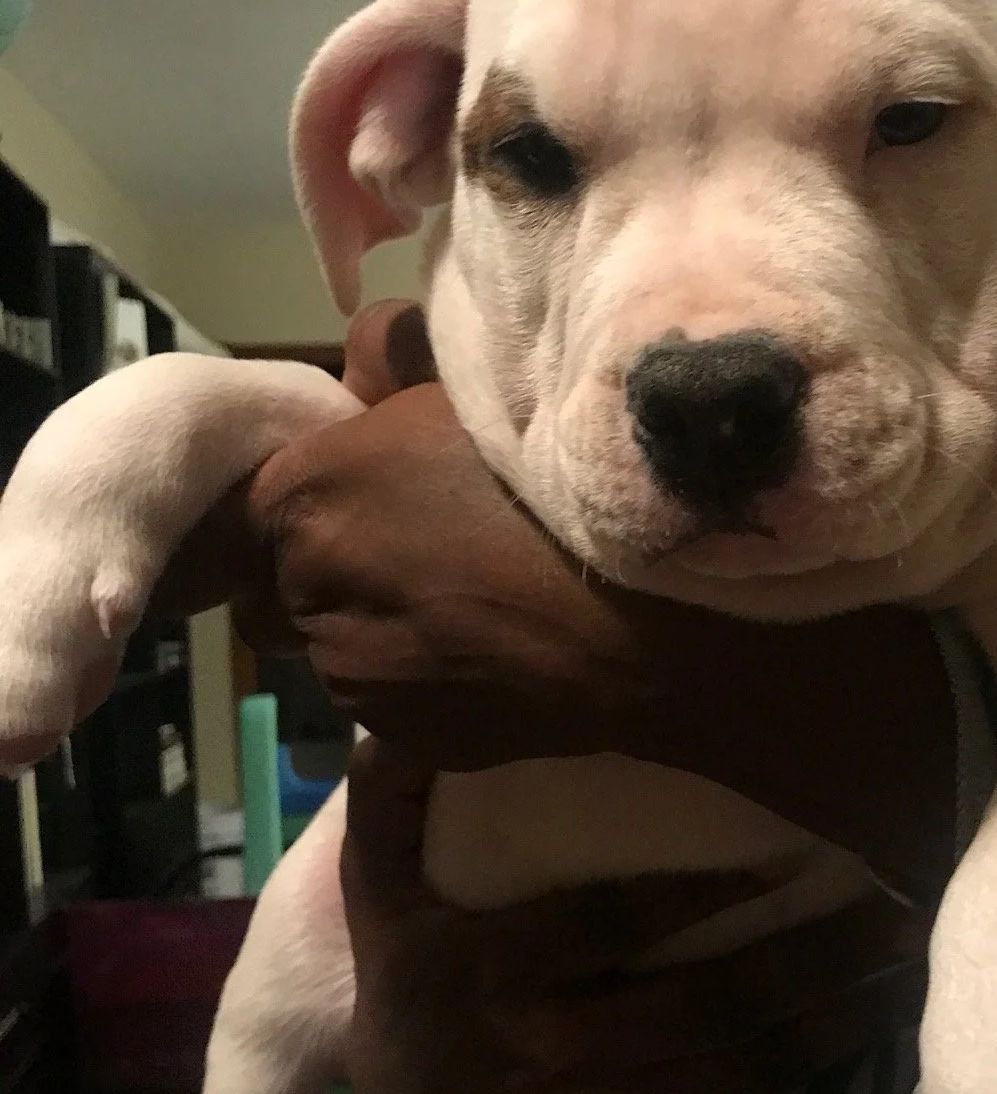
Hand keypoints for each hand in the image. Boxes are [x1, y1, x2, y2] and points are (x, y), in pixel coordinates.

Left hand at [232, 303, 962, 904]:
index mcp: (309, 490)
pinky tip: (487, 657)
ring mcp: (347, 671)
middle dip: (334, 569)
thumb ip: (389, 366)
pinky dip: (417, 682)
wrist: (648, 627)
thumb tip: (355, 358)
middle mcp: (305, 585)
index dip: (311, 505)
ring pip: (333, 645)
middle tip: (421, 553)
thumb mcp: (475, 391)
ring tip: (466, 609)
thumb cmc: (563, 491)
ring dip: (374, 628)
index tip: (365, 502)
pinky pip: (383, 701)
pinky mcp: (394, 735)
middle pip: (285, 581)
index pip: (251, 507)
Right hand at [341, 740, 929, 1093]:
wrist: (402, 1092)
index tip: (791, 853)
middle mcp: (538, 1045)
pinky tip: (865, 1023)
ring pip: (725, 1064)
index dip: (699, 896)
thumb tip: (401, 703)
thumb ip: (391, 786)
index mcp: (481, 965)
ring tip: (907, 960)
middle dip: (804, 957)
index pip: (605, 926)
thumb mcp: (374, 867)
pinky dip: (801, 1069)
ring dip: (825, 1015)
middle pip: (692, 1004)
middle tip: (897, 906)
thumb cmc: (411, 950)